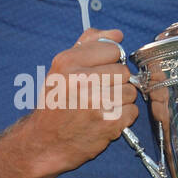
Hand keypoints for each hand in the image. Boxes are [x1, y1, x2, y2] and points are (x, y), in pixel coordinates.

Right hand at [23, 28, 139, 174]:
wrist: (45, 142)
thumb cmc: (55, 103)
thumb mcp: (62, 68)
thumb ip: (88, 45)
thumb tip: (117, 34)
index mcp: (68, 62)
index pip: (113, 49)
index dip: (109, 62)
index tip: (98, 72)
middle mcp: (81, 79)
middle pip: (124, 72)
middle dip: (115, 83)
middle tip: (98, 93)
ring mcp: (97, 102)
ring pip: (131, 92)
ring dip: (121, 101)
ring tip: (101, 107)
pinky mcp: (109, 122)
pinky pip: (132, 111)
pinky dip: (123, 118)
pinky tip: (105, 119)